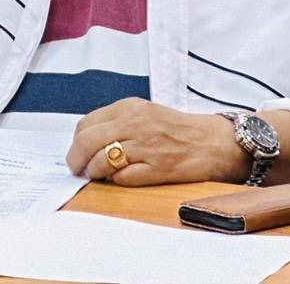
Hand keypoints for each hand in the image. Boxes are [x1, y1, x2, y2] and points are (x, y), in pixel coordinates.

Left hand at [66, 98, 247, 186]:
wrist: (214, 142)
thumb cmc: (176, 130)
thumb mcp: (143, 113)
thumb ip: (116, 122)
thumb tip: (84, 141)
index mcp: (129, 108)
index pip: (85, 124)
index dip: (76, 142)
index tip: (77, 151)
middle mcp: (135, 124)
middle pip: (87, 142)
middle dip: (76, 160)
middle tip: (77, 169)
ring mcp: (146, 147)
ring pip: (101, 162)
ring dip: (95, 172)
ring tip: (99, 175)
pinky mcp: (158, 168)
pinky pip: (122, 179)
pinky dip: (116, 181)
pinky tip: (121, 179)